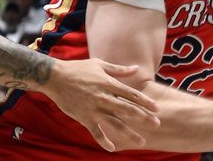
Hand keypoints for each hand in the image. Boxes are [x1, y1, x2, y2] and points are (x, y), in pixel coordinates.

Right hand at [42, 58, 159, 151]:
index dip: (146, 102)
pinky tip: (113, 148)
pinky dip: (104, 141)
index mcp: (109, 84)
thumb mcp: (100, 65)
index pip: (132, 94)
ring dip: (130, 133)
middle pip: (128, 109)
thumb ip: (119, 70)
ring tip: (142, 141)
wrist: (56, 78)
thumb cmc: (78, 69)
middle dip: (144, 117)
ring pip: (116, 123)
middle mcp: (104, 97)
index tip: (157, 108)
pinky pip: (96, 132)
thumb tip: (136, 68)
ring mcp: (94, 109)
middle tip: (157, 124)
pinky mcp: (84, 118)